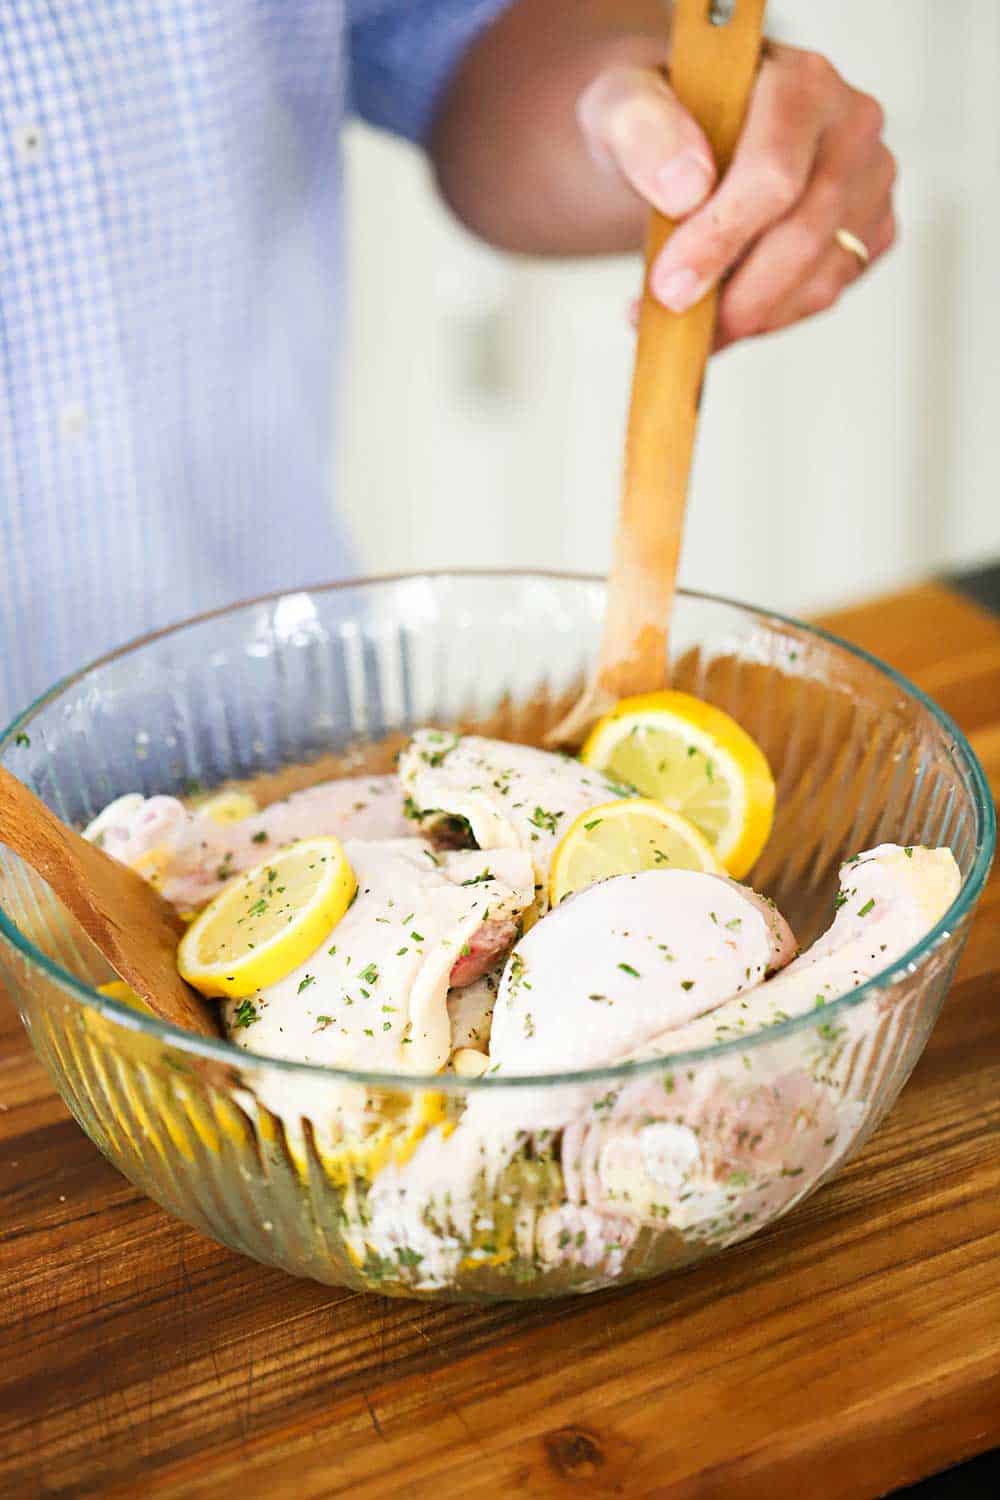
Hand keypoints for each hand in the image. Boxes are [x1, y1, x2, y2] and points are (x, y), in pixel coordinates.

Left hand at [577, 42, 896, 347]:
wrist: (683, 143)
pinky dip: (766, 320)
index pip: (775, 174)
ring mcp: (870, 180)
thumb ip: (641, 130)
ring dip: (746, 317)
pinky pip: (824, 295)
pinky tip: (718, 315)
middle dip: (734, 295)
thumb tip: (685, 189)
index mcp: (801, 81)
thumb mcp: (621, 106)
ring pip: (820, 278)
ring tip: (681, 321)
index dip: (720, 238)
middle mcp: (852, 125)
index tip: (668, 285)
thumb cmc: (657, 123)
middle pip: (805, 234)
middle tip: (672, 316)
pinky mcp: (871, 230)